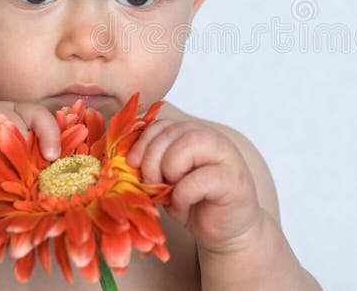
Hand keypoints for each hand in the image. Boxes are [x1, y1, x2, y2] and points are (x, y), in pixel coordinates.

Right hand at [0, 102, 61, 207]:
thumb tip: (70, 160)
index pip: (37, 113)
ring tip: (2, 186)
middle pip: (13, 131)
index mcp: (13, 110)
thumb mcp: (16, 149)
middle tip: (25, 179)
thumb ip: (38, 148)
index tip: (53, 156)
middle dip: (22, 160)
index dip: (49, 133)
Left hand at [126, 120, 261, 253]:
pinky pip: (198, 179)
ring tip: (168, 191)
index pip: (164, 124)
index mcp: (195, 134)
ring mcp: (226, 157)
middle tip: (150, 183)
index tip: (132, 163)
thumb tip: (124, 161)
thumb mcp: (167, 180)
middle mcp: (213, 139)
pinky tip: (183, 207)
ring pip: (190, 143)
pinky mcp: (232, 181)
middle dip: (152, 158)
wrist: (226, 232)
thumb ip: (154, 164)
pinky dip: (182, 196)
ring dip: (169, 169)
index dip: (143, 141)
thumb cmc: (194, 204)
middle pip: (174, 131)